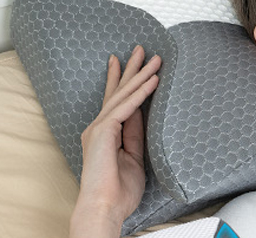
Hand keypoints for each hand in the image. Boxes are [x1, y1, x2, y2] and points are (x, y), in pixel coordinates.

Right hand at [70, 45, 160, 237]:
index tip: (125, 62)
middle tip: (141, 49)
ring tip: (156, 59)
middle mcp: (99, 127)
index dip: (122, 80)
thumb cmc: (118, 190)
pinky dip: (141, 93)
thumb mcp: (134, 157)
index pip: (116, 101)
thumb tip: (143, 114)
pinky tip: (154, 80)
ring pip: (124, 95)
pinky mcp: (104, 132)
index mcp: (105, 133)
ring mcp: (99, 128)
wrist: (104, 207)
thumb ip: (136, 134)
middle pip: (118, 91)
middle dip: (131, 69)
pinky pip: (127, 107)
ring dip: (141, 75)